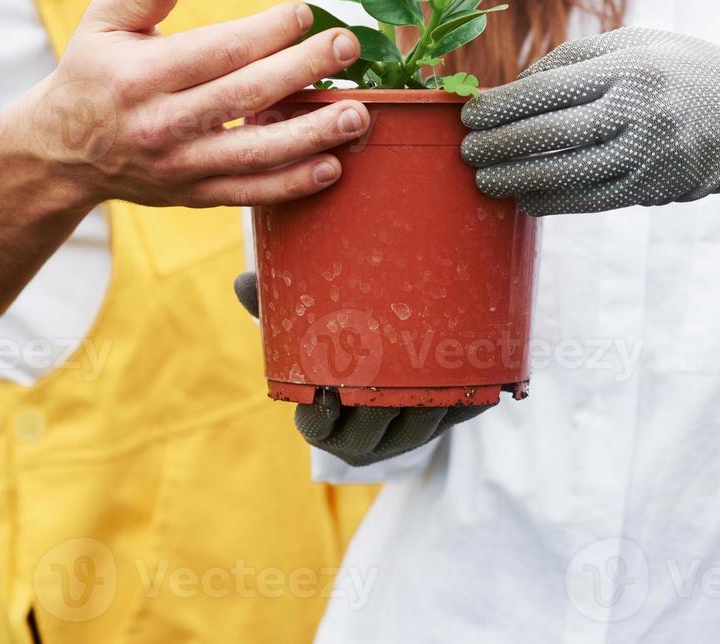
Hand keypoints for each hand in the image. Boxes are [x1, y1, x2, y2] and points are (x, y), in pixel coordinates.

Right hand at [17, 0, 369, 208]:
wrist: (61, 153)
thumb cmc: (93, 75)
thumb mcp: (102, 25)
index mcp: (142, 76)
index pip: (217, 50)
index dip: (267, 31)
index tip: (304, 13)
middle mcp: (163, 124)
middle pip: (246, 95)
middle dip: (303, 70)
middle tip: (348, 47)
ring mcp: (181, 166)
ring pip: (256, 151)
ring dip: (312, 134)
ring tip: (357, 113)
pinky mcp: (193, 195)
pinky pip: (251, 193)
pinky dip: (293, 184)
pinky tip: (332, 166)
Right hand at [232, 272, 485, 466]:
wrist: (403, 358)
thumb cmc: (340, 344)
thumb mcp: (306, 329)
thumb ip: (277, 309)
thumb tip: (242, 282)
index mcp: (326, 422)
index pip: (315, 428)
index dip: (320, 414)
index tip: (325, 389)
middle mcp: (367, 438)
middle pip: (371, 431)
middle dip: (380, 405)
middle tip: (389, 369)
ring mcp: (410, 434)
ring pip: (420, 427)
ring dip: (427, 401)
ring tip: (433, 365)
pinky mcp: (451, 420)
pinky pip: (463, 410)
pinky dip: (470, 390)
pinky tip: (477, 365)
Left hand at [459, 27, 719, 215]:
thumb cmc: (676, 67)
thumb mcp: (632, 43)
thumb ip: (572, 61)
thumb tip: (511, 91)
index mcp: (629, 66)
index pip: (550, 89)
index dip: (502, 107)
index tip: (469, 116)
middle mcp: (641, 110)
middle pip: (554, 132)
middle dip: (502, 145)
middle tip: (465, 152)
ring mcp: (652, 153)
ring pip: (571, 173)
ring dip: (521, 179)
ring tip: (485, 180)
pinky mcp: (658, 187)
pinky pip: (596, 199)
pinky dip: (556, 201)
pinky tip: (527, 198)